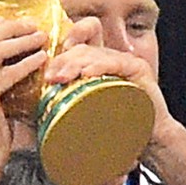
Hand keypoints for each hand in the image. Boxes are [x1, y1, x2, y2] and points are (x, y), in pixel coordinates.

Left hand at [46, 18, 173, 139]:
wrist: (149, 141)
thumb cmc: (117, 131)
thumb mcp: (86, 114)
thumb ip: (66, 107)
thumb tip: (37, 110)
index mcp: (96, 65)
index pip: (77, 43)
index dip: (60, 46)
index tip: (48, 65)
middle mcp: (110, 59)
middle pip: (81, 48)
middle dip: (62, 60)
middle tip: (49, 78)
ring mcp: (125, 62)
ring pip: (95, 53)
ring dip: (75, 63)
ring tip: (62, 78)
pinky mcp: (138, 69)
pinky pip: (115, 62)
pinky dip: (99, 66)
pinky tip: (87, 74)